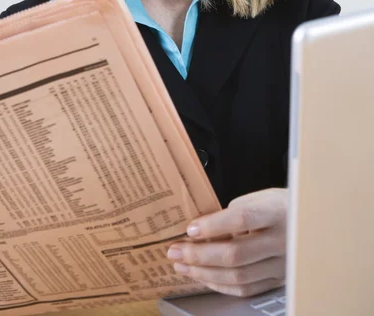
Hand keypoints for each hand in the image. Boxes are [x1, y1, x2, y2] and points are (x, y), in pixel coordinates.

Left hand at [167, 188, 286, 296]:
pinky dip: (220, 284)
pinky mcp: (278, 280)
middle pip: (236, 254)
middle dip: (199, 254)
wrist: (312, 222)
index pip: (242, 220)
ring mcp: (281, 264)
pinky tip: (203, 276)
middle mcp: (281, 241)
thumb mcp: (260, 198)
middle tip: (175, 251)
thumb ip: (233, 212)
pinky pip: (246, 289)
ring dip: (204, 272)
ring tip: (182, 265)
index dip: (213, 226)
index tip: (190, 229)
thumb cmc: (281, 205)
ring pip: (238, 276)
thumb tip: (202, 228)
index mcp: (275, 213)